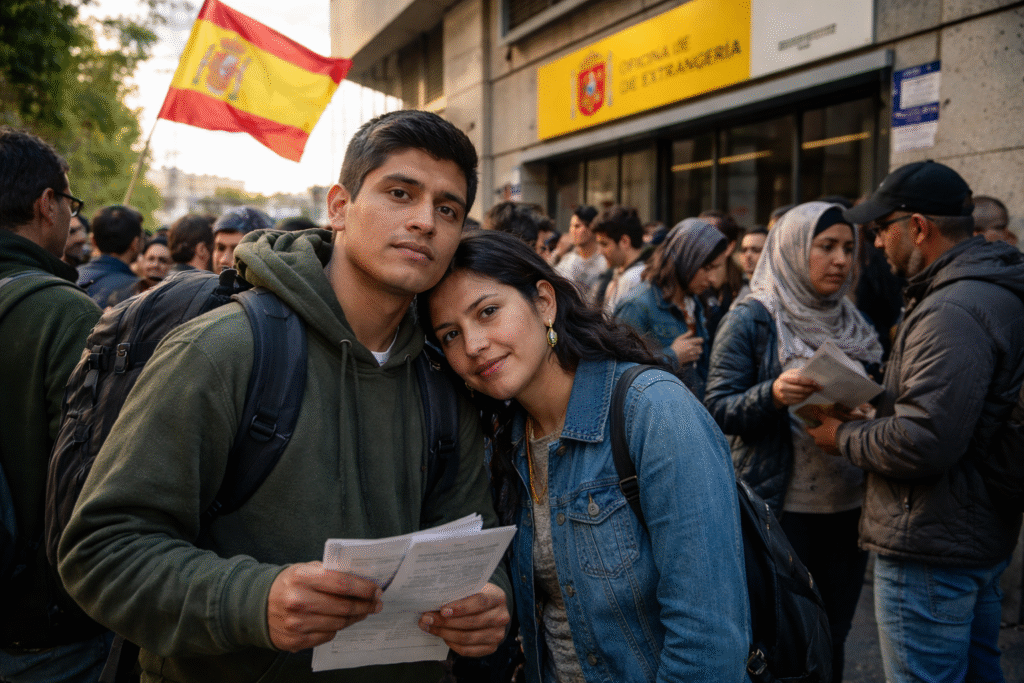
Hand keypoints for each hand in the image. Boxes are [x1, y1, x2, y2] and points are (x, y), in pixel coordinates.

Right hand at [267, 562, 382, 651]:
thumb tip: (363, 579)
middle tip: (376, 603)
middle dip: (366, 605)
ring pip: (339, 623)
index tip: (376, 590)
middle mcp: (298, 601)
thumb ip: (330, 572)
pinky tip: (341, 620)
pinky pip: (328, 635)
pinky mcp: (296, 641)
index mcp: (302, 578)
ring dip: (356, 617)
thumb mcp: (305, 569)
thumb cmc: (289, 584)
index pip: (343, 584)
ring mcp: (297, 624)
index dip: (364, 588)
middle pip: (344, 606)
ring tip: (363, 611)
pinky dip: (338, 627)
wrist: (256, 606)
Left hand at [418, 582, 509, 656]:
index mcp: (498, 597)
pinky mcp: (491, 648)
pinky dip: (452, 644)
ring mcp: (498, 634)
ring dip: (445, 633)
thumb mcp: (472, 589)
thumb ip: (457, 593)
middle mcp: (501, 616)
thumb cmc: (476, 596)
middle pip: (472, 622)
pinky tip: (443, 636)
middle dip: (446, 622)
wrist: (491, 610)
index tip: (442, 610)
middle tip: (427, 619)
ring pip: (467, 638)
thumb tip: (431, 601)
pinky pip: (468, 650)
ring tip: (429, 627)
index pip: (480, 602)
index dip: (461, 607)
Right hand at [670, 331, 702, 364]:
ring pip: (700, 352)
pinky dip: (697, 356)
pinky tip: (693, 355)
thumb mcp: (679, 338)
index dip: (701, 340)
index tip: (699, 340)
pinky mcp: (691, 358)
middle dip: (699, 346)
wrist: (672, 356)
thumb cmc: (675, 346)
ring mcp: (692, 353)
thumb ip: (686, 334)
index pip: (700, 340)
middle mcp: (692, 348)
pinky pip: (698, 357)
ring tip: (695, 351)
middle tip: (696, 346)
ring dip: (698, 351)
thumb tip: (692, 331)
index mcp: (689, 342)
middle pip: (700, 347)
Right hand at [771, 369, 821, 407]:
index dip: (808, 381)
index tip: (816, 382)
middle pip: (801, 389)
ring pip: (802, 396)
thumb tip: (812, 374)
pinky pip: (800, 400)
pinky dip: (806, 397)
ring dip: (810, 393)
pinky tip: (808, 394)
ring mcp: (784, 396)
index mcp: (784, 378)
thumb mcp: (789, 373)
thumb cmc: (785, 380)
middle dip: (812, 388)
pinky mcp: (787, 402)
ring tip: (813, 390)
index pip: (798, 379)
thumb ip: (799, 373)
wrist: (774, 391)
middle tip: (819, 387)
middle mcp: (783, 387)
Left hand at [804, 407, 842, 455]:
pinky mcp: (834, 453)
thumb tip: (813, 408)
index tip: (808, 425)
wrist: (847, 440)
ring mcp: (827, 450)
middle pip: (816, 438)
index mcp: (815, 436)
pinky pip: (831, 448)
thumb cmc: (835, 428)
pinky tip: (837, 441)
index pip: (809, 431)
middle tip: (823, 429)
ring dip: (826, 440)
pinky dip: (832, 444)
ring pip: (824, 443)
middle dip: (819, 434)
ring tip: (831, 435)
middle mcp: (819, 444)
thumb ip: (820, 415)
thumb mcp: (827, 420)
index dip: (808, 427)